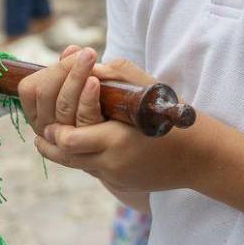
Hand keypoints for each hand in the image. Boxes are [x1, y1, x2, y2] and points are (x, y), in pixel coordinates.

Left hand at [24, 51, 207, 192]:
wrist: (199, 155)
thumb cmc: (172, 115)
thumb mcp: (146, 87)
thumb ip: (114, 74)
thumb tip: (83, 61)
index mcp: (116, 139)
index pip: (68, 140)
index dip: (56, 128)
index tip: (53, 112)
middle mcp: (111, 162)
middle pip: (64, 156)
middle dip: (50, 139)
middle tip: (45, 127)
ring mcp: (115, 176)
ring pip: (73, 165)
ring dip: (58, 149)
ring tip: (49, 135)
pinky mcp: (120, 183)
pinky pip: (90, 169)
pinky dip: (78, 155)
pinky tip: (76, 142)